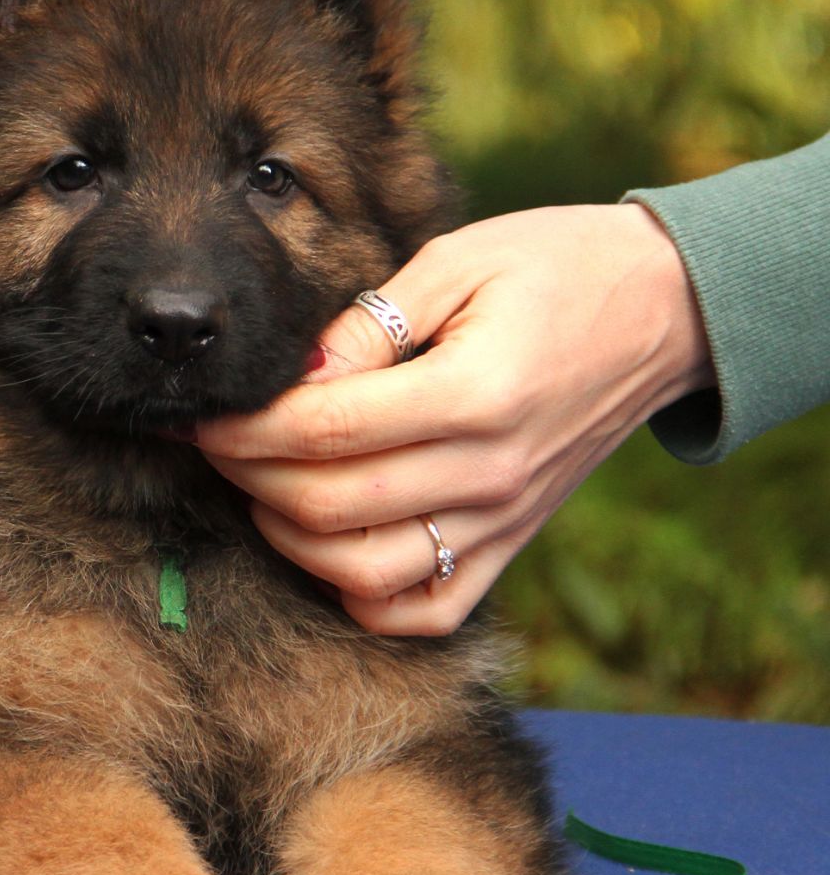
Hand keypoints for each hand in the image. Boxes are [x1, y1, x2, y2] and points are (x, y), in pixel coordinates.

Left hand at [194, 206, 715, 635]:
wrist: (669, 311)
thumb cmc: (557, 268)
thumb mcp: (458, 263)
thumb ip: (368, 325)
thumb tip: (293, 379)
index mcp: (476, 393)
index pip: (327, 429)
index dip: (247, 427)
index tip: (204, 413)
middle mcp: (492, 472)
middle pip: (329, 507)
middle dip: (248, 476)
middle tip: (219, 442)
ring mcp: (504, 520)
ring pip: (364, 574)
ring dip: (289, 538)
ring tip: (264, 486)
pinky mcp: (511, 545)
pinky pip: (424, 610)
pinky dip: (361, 594)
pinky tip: (330, 545)